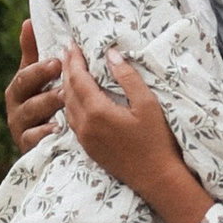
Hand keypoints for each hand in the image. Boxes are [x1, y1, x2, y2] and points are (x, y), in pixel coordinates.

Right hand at [5, 22, 63, 155]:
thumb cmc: (48, 101)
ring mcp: (21, 128)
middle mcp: (17, 107)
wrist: (50, 142)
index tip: (57, 61)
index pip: (25, 75)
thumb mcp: (41, 77)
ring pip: (31, 114)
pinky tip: (59, 127)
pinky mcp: (28, 147)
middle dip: (43, 83)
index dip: (39, 68)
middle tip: (64, 78)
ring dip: (48, 105)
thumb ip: (35, 52)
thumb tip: (28, 21)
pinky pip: (33, 139)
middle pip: (25, 94)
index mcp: (20, 87)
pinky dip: (45, 133)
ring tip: (65, 99)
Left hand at [68, 45, 218, 222]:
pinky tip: (75, 98)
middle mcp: (85, 125)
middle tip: (67, 51)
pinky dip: (70, 103)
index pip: (78, 79)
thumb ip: (127, 77)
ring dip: (66, 86)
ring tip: (69, 70)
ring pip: (67, 106)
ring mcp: (84, 138)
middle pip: (68, 91)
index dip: (74, 60)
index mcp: (98, 112)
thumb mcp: (147, 104)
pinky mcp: (88, 148)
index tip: (72, 44)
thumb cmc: (156, 140)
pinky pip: (71, 119)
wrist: (156, 178)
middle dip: (67, 69)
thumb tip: (110, 54)